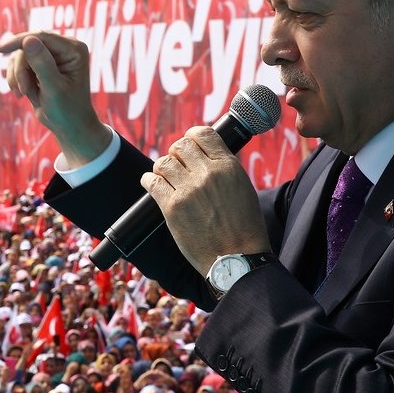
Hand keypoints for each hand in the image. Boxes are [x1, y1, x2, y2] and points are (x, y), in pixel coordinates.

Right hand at [0, 31, 110, 167]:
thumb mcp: (53, 88)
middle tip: (23, 92)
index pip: (42, 37)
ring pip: (21, 56)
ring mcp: (52, 55)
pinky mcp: (42, 64)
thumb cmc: (67, 110)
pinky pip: (19, 64)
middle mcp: (64, 48)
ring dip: (18, 76)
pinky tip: (22, 94)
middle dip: (21, 69)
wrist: (69, 127)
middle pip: (28, 46)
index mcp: (74, 49)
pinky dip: (17, 79)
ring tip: (24, 94)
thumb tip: (28, 39)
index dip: (19, 42)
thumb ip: (42, 64)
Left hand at [141, 126, 270, 274]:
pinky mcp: (172, 208)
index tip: (189, 144)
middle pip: (179, 146)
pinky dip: (149, 180)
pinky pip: (151, 182)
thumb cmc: (243, 226)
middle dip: (176, 154)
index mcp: (227, 166)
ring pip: (163, 163)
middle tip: (177, 165)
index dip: (192, 137)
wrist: (237, 258)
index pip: (202, 134)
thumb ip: (224, 168)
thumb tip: (204, 154)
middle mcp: (207, 174)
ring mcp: (188, 190)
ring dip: (162, 168)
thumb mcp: (243, 187)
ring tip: (166, 178)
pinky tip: (153, 184)